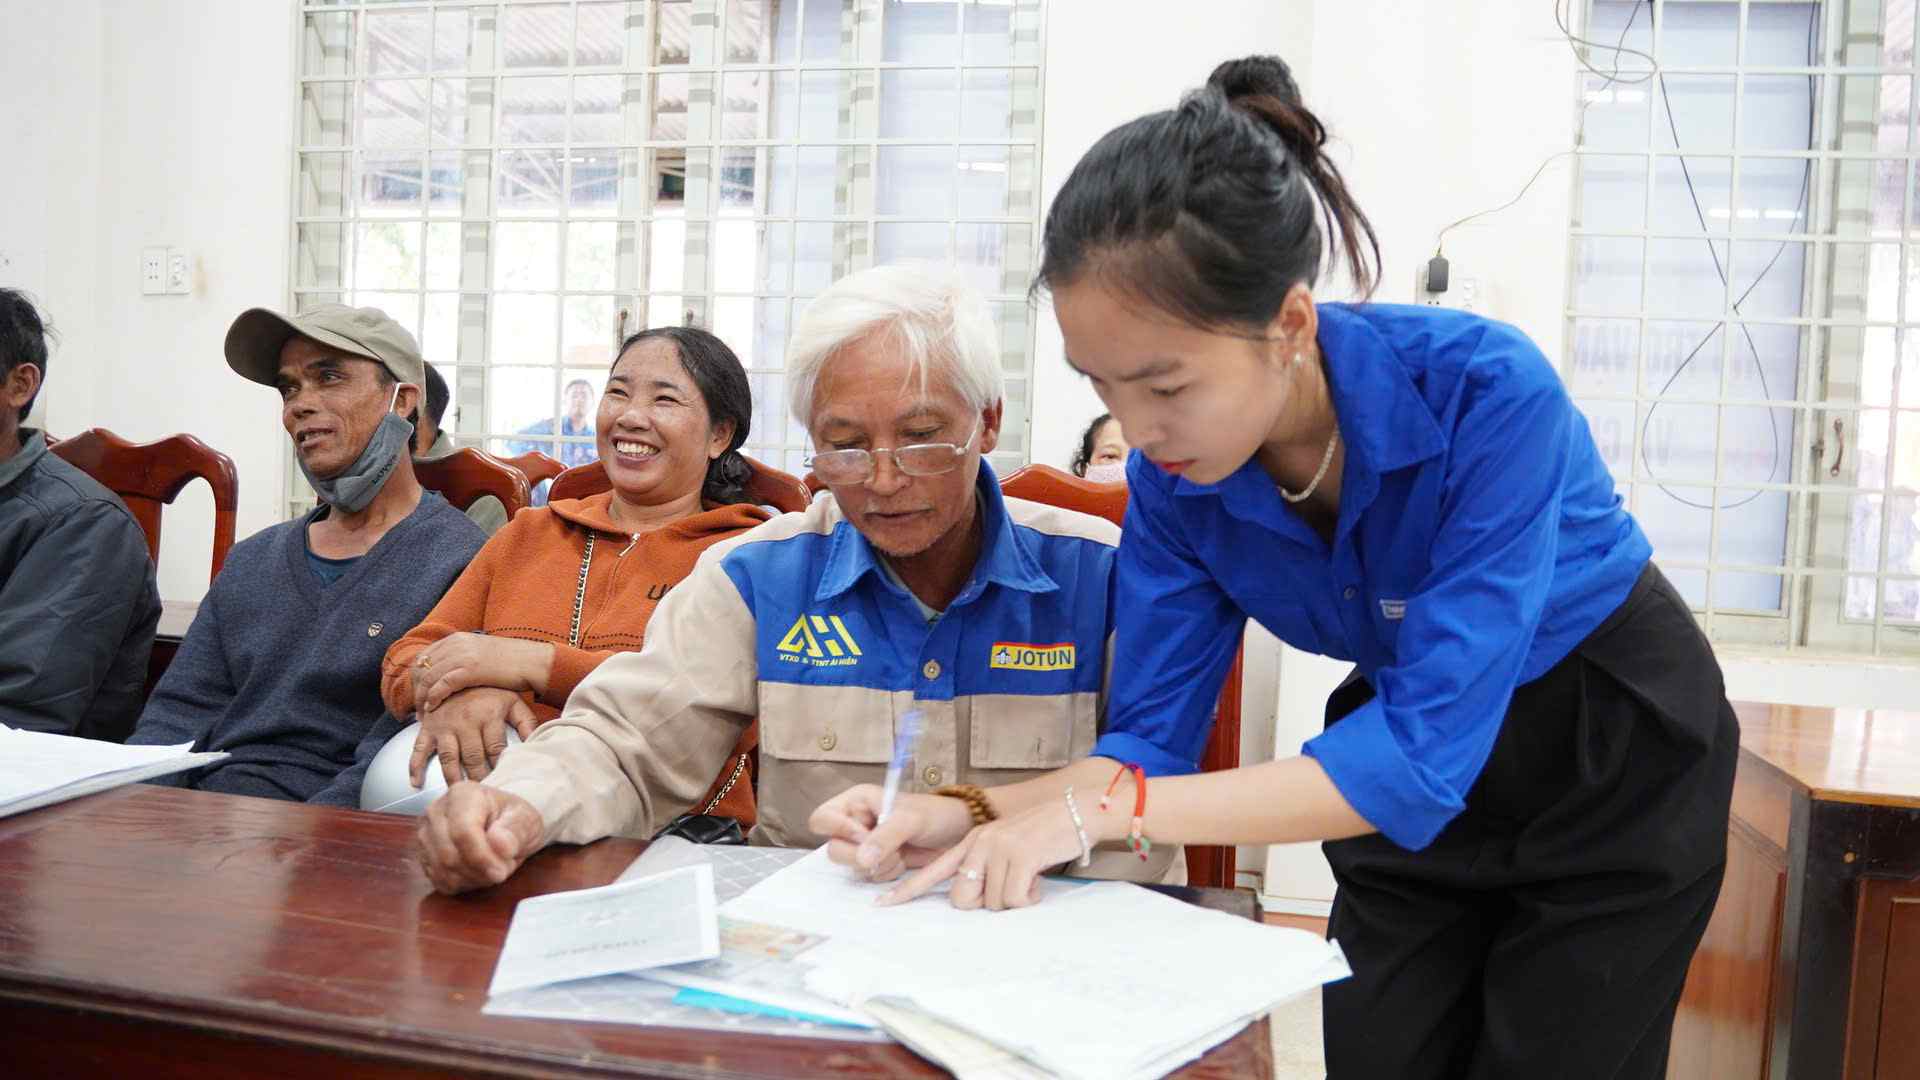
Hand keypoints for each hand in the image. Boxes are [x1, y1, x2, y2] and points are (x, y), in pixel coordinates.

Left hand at [409, 632, 553, 713]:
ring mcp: (462, 655)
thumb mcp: (481, 654)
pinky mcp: (470, 669)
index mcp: (457, 638)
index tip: (419, 695)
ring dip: (422, 698)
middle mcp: (456, 644)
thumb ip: (463, 659)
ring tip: (424, 713)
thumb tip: (448, 674)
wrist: (532, 662)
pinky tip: (433, 708)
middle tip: (417, 708)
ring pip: (428, 677)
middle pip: (421, 668)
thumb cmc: (511, 662)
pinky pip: (442, 685)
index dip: (416, 678)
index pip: (424, 657)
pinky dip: (434, 698)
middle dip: (416, 690)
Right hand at [409, 686, 538, 786]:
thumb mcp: (512, 701)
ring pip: (448, 758)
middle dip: (479, 778)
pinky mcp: (428, 728)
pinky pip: (419, 749)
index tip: (504, 781)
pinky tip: (416, 784)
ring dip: (453, 778)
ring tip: (460, 794)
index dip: (500, 766)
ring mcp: (444, 725)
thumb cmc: (490, 693)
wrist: (458, 673)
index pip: (496, 748)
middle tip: (485, 795)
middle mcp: (465, 721)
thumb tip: (535, 744)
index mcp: (488, 715)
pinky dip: (415, 767)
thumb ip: (526, 722)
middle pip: (473, 757)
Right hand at [415, 781, 546, 894]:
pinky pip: (440, 881)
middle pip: (449, 855)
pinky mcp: (424, 855)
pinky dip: (462, 884)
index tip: (501, 872)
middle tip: (503, 869)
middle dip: (479, 871)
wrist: (502, 823)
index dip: (481, 858)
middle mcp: (436, 811)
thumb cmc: (513, 818)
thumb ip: (515, 830)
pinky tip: (478, 873)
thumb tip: (499, 844)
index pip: (462, 833)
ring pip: (442, 871)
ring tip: (492, 867)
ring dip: (473, 879)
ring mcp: (425, 834)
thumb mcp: (526, 819)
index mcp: (462, 794)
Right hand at [808, 785, 974, 881]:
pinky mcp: (875, 862)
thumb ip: (885, 836)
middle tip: (888, 849)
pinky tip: (903, 862)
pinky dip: (886, 873)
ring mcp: (863, 845)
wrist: (956, 834)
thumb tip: (862, 858)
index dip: (838, 830)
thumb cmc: (934, 814)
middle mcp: (854, 823)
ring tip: (900, 853)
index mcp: (855, 802)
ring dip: (878, 865)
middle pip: (834, 848)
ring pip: (851, 866)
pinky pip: (868, 876)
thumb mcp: (910, 820)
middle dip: (861, 855)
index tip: (864, 835)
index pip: (822, 818)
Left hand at [881, 797, 1085, 910]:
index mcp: (972, 842)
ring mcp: (999, 848)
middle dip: (984, 904)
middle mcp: (979, 843)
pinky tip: (1038, 879)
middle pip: (962, 898)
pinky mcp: (1020, 856)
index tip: (882, 904)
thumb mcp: (1006, 844)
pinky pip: (1016, 899)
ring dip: (1015, 898)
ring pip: (993, 903)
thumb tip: (974, 899)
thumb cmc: (1043, 834)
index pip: (933, 870)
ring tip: (1030, 877)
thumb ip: (986, 866)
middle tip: (1009, 888)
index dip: (907, 890)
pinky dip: (1029, 898)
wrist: (1076, 810)